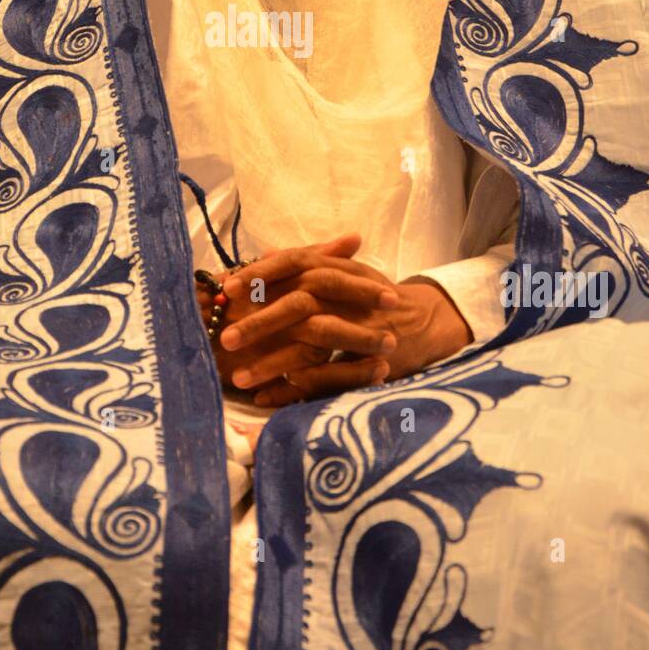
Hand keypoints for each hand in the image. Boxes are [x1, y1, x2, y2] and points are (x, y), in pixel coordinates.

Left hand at [218, 239, 472, 405]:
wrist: (424, 322)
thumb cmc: (373, 296)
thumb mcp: (344, 270)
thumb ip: (309, 261)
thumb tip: (269, 252)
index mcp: (335, 270)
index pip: (295, 263)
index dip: (261, 274)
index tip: (226, 288)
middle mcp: (345, 297)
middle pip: (297, 305)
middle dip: (259, 323)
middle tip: (224, 340)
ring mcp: (357, 330)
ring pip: (309, 346)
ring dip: (272, 363)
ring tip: (238, 379)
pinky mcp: (364, 362)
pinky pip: (325, 378)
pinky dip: (294, 389)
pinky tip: (265, 397)